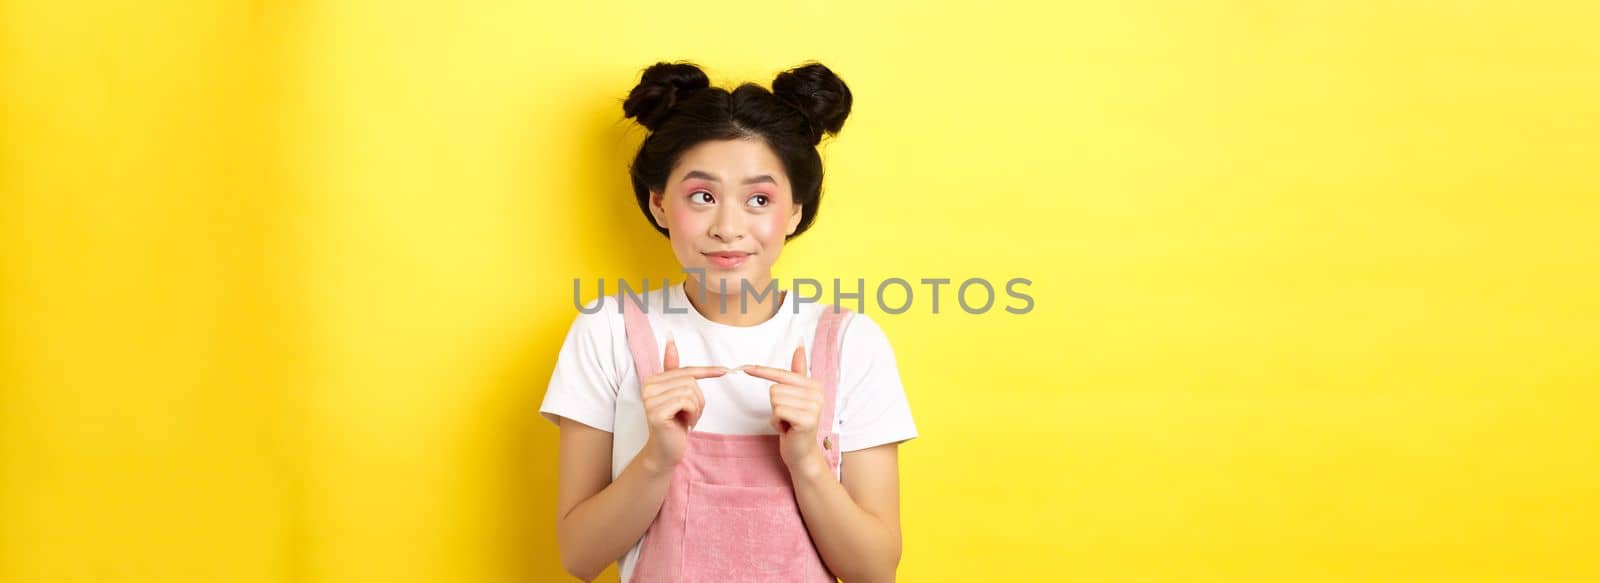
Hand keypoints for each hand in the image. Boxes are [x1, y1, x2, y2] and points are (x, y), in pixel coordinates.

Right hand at [639, 339, 725, 472]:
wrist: (666, 451)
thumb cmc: (675, 423)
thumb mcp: (677, 394)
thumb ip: (673, 369)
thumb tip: (670, 339)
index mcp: (652, 379)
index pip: (685, 371)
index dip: (706, 372)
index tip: (725, 370)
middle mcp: (647, 387)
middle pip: (689, 381)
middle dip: (699, 398)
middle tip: (692, 414)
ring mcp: (650, 400)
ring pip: (690, 391)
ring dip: (697, 407)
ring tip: (689, 419)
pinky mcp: (656, 412)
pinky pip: (686, 402)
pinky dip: (694, 413)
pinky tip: (687, 424)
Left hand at [740, 345, 826, 470]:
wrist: (802, 453)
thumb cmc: (796, 424)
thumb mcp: (797, 396)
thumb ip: (798, 371)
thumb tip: (800, 345)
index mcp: (814, 385)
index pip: (782, 374)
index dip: (762, 372)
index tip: (744, 367)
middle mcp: (817, 393)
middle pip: (775, 388)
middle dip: (775, 405)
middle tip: (787, 417)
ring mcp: (814, 406)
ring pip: (774, 400)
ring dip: (775, 415)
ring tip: (788, 423)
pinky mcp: (807, 419)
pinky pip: (777, 412)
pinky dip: (776, 423)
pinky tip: (787, 429)